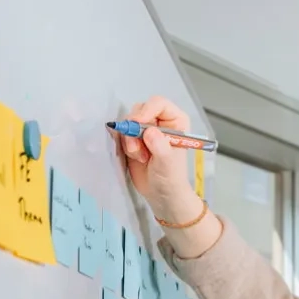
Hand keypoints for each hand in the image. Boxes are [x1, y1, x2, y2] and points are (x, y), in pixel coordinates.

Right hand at [119, 96, 199, 222]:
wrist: (161, 194)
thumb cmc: (170, 178)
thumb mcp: (167, 163)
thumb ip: (159, 146)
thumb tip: (149, 131)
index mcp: (176, 121)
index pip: (159, 103)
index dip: (147, 110)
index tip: (138, 123)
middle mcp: (160, 121)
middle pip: (140, 110)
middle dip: (135, 128)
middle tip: (139, 148)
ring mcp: (146, 129)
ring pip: (129, 122)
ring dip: (130, 139)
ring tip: (141, 157)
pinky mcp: (133, 138)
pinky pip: (122, 133)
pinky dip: (125, 144)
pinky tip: (136, 157)